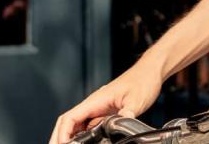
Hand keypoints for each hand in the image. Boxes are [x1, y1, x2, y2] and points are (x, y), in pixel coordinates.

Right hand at [48, 58, 162, 143]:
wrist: (149, 72)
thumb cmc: (142, 80)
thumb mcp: (136, 100)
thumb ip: (126, 114)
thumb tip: (119, 125)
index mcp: (95, 100)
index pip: (70, 117)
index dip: (62, 133)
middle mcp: (93, 104)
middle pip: (68, 122)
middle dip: (59, 137)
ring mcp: (98, 108)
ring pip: (76, 124)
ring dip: (68, 137)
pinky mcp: (104, 112)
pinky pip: (88, 126)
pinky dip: (80, 136)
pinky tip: (82, 143)